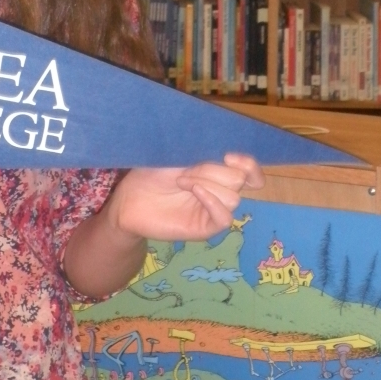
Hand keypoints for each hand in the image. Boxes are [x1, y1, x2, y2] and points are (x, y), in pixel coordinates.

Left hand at [107, 154, 264, 244]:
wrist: (130, 198)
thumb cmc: (151, 174)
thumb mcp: (179, 157)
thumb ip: (204, 154)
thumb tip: (228, 152)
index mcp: (217, 172)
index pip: (251, 172)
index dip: (248, 164)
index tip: (229, 156)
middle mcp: (220, 190)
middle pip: (240, 180)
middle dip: (214, 170)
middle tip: (186, 169)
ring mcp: (213, 210)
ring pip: (233, 197)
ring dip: (207, 183)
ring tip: (181, 181)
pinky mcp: (205, 227)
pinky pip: (224, 218)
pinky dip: (212, 201)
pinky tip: (194, 191)